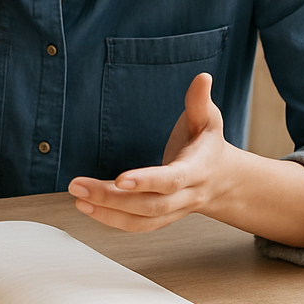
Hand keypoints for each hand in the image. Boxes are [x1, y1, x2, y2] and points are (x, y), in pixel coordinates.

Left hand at [68, 72, 232, 231]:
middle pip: (150, 205)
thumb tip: (202, 77)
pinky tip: (88, 209)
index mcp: (197, 170)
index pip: (172, 180)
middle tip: (78, 187)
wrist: (224, 180)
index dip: (147, 181)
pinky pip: (139, 226)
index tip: (120, 179)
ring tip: (78, 199)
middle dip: (112, 199)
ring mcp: (175, 210)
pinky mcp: (163, 217)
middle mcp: (187, 196)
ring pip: (142, 220)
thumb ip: (200, 101)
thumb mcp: (208, 121)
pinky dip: (112, 221)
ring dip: (108, 213)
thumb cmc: (208, 146)